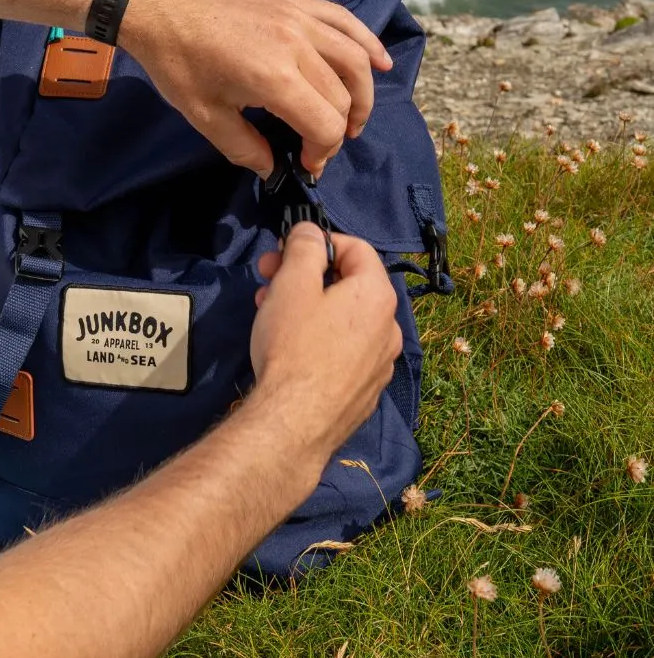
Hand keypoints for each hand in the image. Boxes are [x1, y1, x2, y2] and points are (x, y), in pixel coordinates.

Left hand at [123, 0, 392, 176]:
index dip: (321, 152)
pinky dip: (368, 42)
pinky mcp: (296, 1)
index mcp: (275, 77)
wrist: (160, 3)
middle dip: (339, 130)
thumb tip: (271, 169)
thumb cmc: (176, 61)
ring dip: (363, 93)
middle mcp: (298, 44)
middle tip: (319, 147)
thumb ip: (244, 147)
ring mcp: (301, 17)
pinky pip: (346, 21)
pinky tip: (380, 62)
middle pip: (343, 96)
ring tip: (354, 118)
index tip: (304, 164)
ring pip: (355, 59)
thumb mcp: (203, 115)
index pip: (325, 124)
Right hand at [248, 223, 402, 463]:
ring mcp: (380, 364)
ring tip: (272, 316)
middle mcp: (389, 328)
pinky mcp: (365, 391)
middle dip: (306, 277)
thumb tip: (310, 233)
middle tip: (268, 283)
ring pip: (345, 320)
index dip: (317, 242)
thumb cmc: (293, 346)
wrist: (294, 425)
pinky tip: (292, 351)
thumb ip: (304, 246)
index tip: (283, 253)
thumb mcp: (292, 283)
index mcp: (378, 295)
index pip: (355, 247)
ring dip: (309, 308)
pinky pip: (345, 351)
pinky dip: (320, 340)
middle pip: (349, 284)